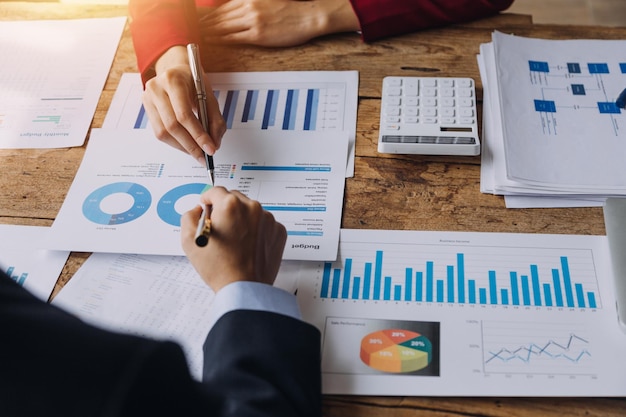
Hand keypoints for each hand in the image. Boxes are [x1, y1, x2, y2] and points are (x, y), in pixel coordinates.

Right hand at [142, 46, 225, 164]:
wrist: (175, 69)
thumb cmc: (193, 81)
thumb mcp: (209, 95)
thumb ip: (215, 119)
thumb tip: (214, 144)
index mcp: (173, 80)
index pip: (184, 115)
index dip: (198, 135)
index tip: (210, 149)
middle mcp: (156, 88)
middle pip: (172, 126)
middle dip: (191, 145)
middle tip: (204, 157)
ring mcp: (147, 98)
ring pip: (163, 133)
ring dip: (182, 147)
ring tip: (197, 153)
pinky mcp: (146, 108)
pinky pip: (159, 133)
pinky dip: (175, 143)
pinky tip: (187, 145)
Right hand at [181, 187, 286, 291]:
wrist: (244, 288)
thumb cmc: (219, 267)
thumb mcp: (189, 241)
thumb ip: (189, 217)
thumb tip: (197, 210)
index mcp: (230, 205)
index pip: (215, 191)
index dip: (207, 199)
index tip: (207, 206)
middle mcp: (251, 207)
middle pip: (234, 198)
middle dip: (225, 209)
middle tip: (219, 229)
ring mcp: (268, 219)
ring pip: (250, 210)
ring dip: (241, 219)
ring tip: (235, 240)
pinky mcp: (278, 231)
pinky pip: (264, 223)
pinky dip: (256, 230)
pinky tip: (247, 245)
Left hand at [199, 0, 359, 46]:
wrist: (309, 16)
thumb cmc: (291, 12)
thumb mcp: (267, 3)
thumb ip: (250, 7)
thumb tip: (237, 14)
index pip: (220, 8)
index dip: (205, 15)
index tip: (193, 21)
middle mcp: (247, 7)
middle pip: (217, 16)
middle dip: (200, 23)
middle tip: (186, 30)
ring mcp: (252, 20)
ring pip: (222, 26)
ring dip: (206, 32)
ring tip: (193, 38)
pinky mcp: (258, 34)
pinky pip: (233, 37)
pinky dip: (220, 40)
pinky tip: (210, 43)